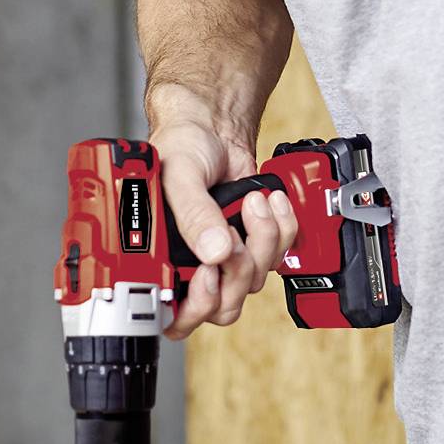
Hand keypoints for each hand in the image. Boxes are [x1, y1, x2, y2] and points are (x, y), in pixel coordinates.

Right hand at [152, 119, 298, 340]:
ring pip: (254, 282)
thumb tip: (214, 251)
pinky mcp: (254, 243)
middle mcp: (192, 266)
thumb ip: (192, 214)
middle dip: (237, 270)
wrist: (211, 126)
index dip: (195, 306)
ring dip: (262, 242)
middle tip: (233, 232)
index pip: (175, 317)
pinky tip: (268, 201)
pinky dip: (282, 229)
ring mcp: (225, 258)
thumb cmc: (180, 147)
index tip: (207, 270)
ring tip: (251, 202)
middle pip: (223, 306)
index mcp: (161, 259)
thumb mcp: (178, 175)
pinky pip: (278, 256)